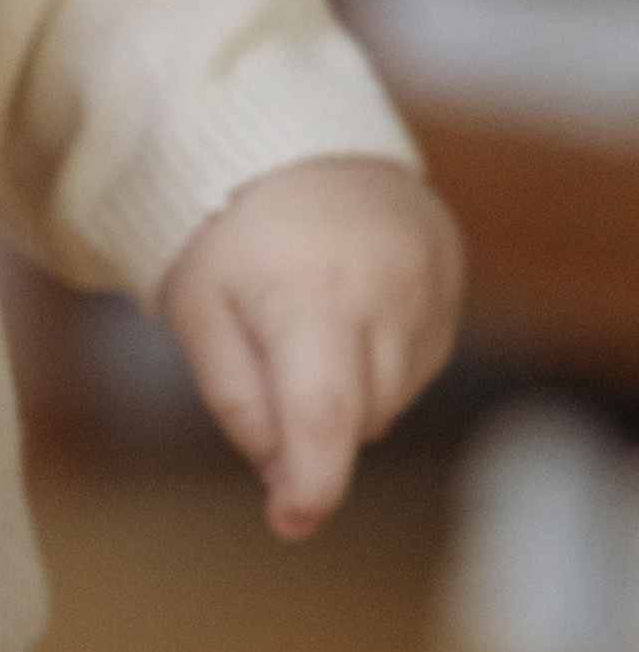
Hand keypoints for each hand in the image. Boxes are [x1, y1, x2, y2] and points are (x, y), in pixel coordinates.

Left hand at [157, 157, 461, 539]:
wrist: (288, 130)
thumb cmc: (224, 226)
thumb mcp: (199, 308)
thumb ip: (237, 398)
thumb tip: (280, 476)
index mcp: (310, 297)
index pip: (325, 415)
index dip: (312, 482)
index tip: (290, 520)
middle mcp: (386, 291)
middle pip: (361, 416)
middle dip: (314, 419)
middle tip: (268, 363)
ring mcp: (430, 281)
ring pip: (394, 393)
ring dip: (350, 387)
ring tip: (304, 321)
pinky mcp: (452, 272)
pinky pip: (421, 355)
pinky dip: (382, 355)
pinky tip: (346, 309)